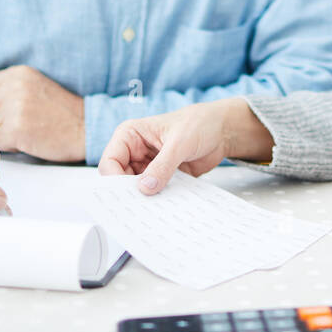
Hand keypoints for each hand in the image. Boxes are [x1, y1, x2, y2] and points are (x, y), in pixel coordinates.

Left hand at [0, 65, 84, 160]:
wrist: (85, 127)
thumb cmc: (62, 112)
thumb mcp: (35, 86)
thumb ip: (9, 88)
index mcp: (18, 74)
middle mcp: (14, 86)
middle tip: (12, 129)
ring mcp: (15, 107)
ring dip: (2, 134)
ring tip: (27, 131)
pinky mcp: (17, 128)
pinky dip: (9, 145)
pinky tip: (27, 141)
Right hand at [99, 98, 269, 194]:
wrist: (221, 131)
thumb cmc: (198, 123)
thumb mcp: (179, 143)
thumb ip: (162, 165)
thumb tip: (145, 187)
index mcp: (130, 136)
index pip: (110, 161)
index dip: (114, 179)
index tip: (128, 194)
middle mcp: (135, 152)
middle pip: (120, 179)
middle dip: (129, 192)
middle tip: (139, 206)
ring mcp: (148, 166)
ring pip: (136, 188)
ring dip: (144, 198)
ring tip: (153, 208)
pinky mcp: (161, 177)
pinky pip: (153, 192)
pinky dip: (158, 200)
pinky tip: (164, 206)